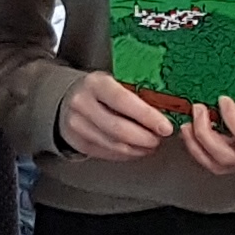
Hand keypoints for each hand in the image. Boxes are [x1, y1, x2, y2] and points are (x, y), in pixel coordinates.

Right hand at [58, 72, 172, 162]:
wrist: (65, 100)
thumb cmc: (99, 90)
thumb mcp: (114, 81)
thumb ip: (135, 92)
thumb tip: (168, 106)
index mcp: (96, 84)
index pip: (123, 101)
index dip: (146, 116)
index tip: (165, 126)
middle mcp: (82, 104)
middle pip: (118, 128)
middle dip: (145, 137)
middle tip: (161, 138)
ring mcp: (77, 126)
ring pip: (114, 144)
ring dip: (138, 148)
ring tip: (152, 144)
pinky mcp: (78, 143)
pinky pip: (107, 153)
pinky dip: (126, 154)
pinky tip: (137, 149)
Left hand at [179, 88, 234, 175]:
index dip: (234, 122)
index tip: (223, 99)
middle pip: (228, 157)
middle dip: (205, 134)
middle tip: (197, 109)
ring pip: (218, 165)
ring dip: (196, 145)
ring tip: (188, 123)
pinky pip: (215, 164)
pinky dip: (198, 150)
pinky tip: (191, 134)